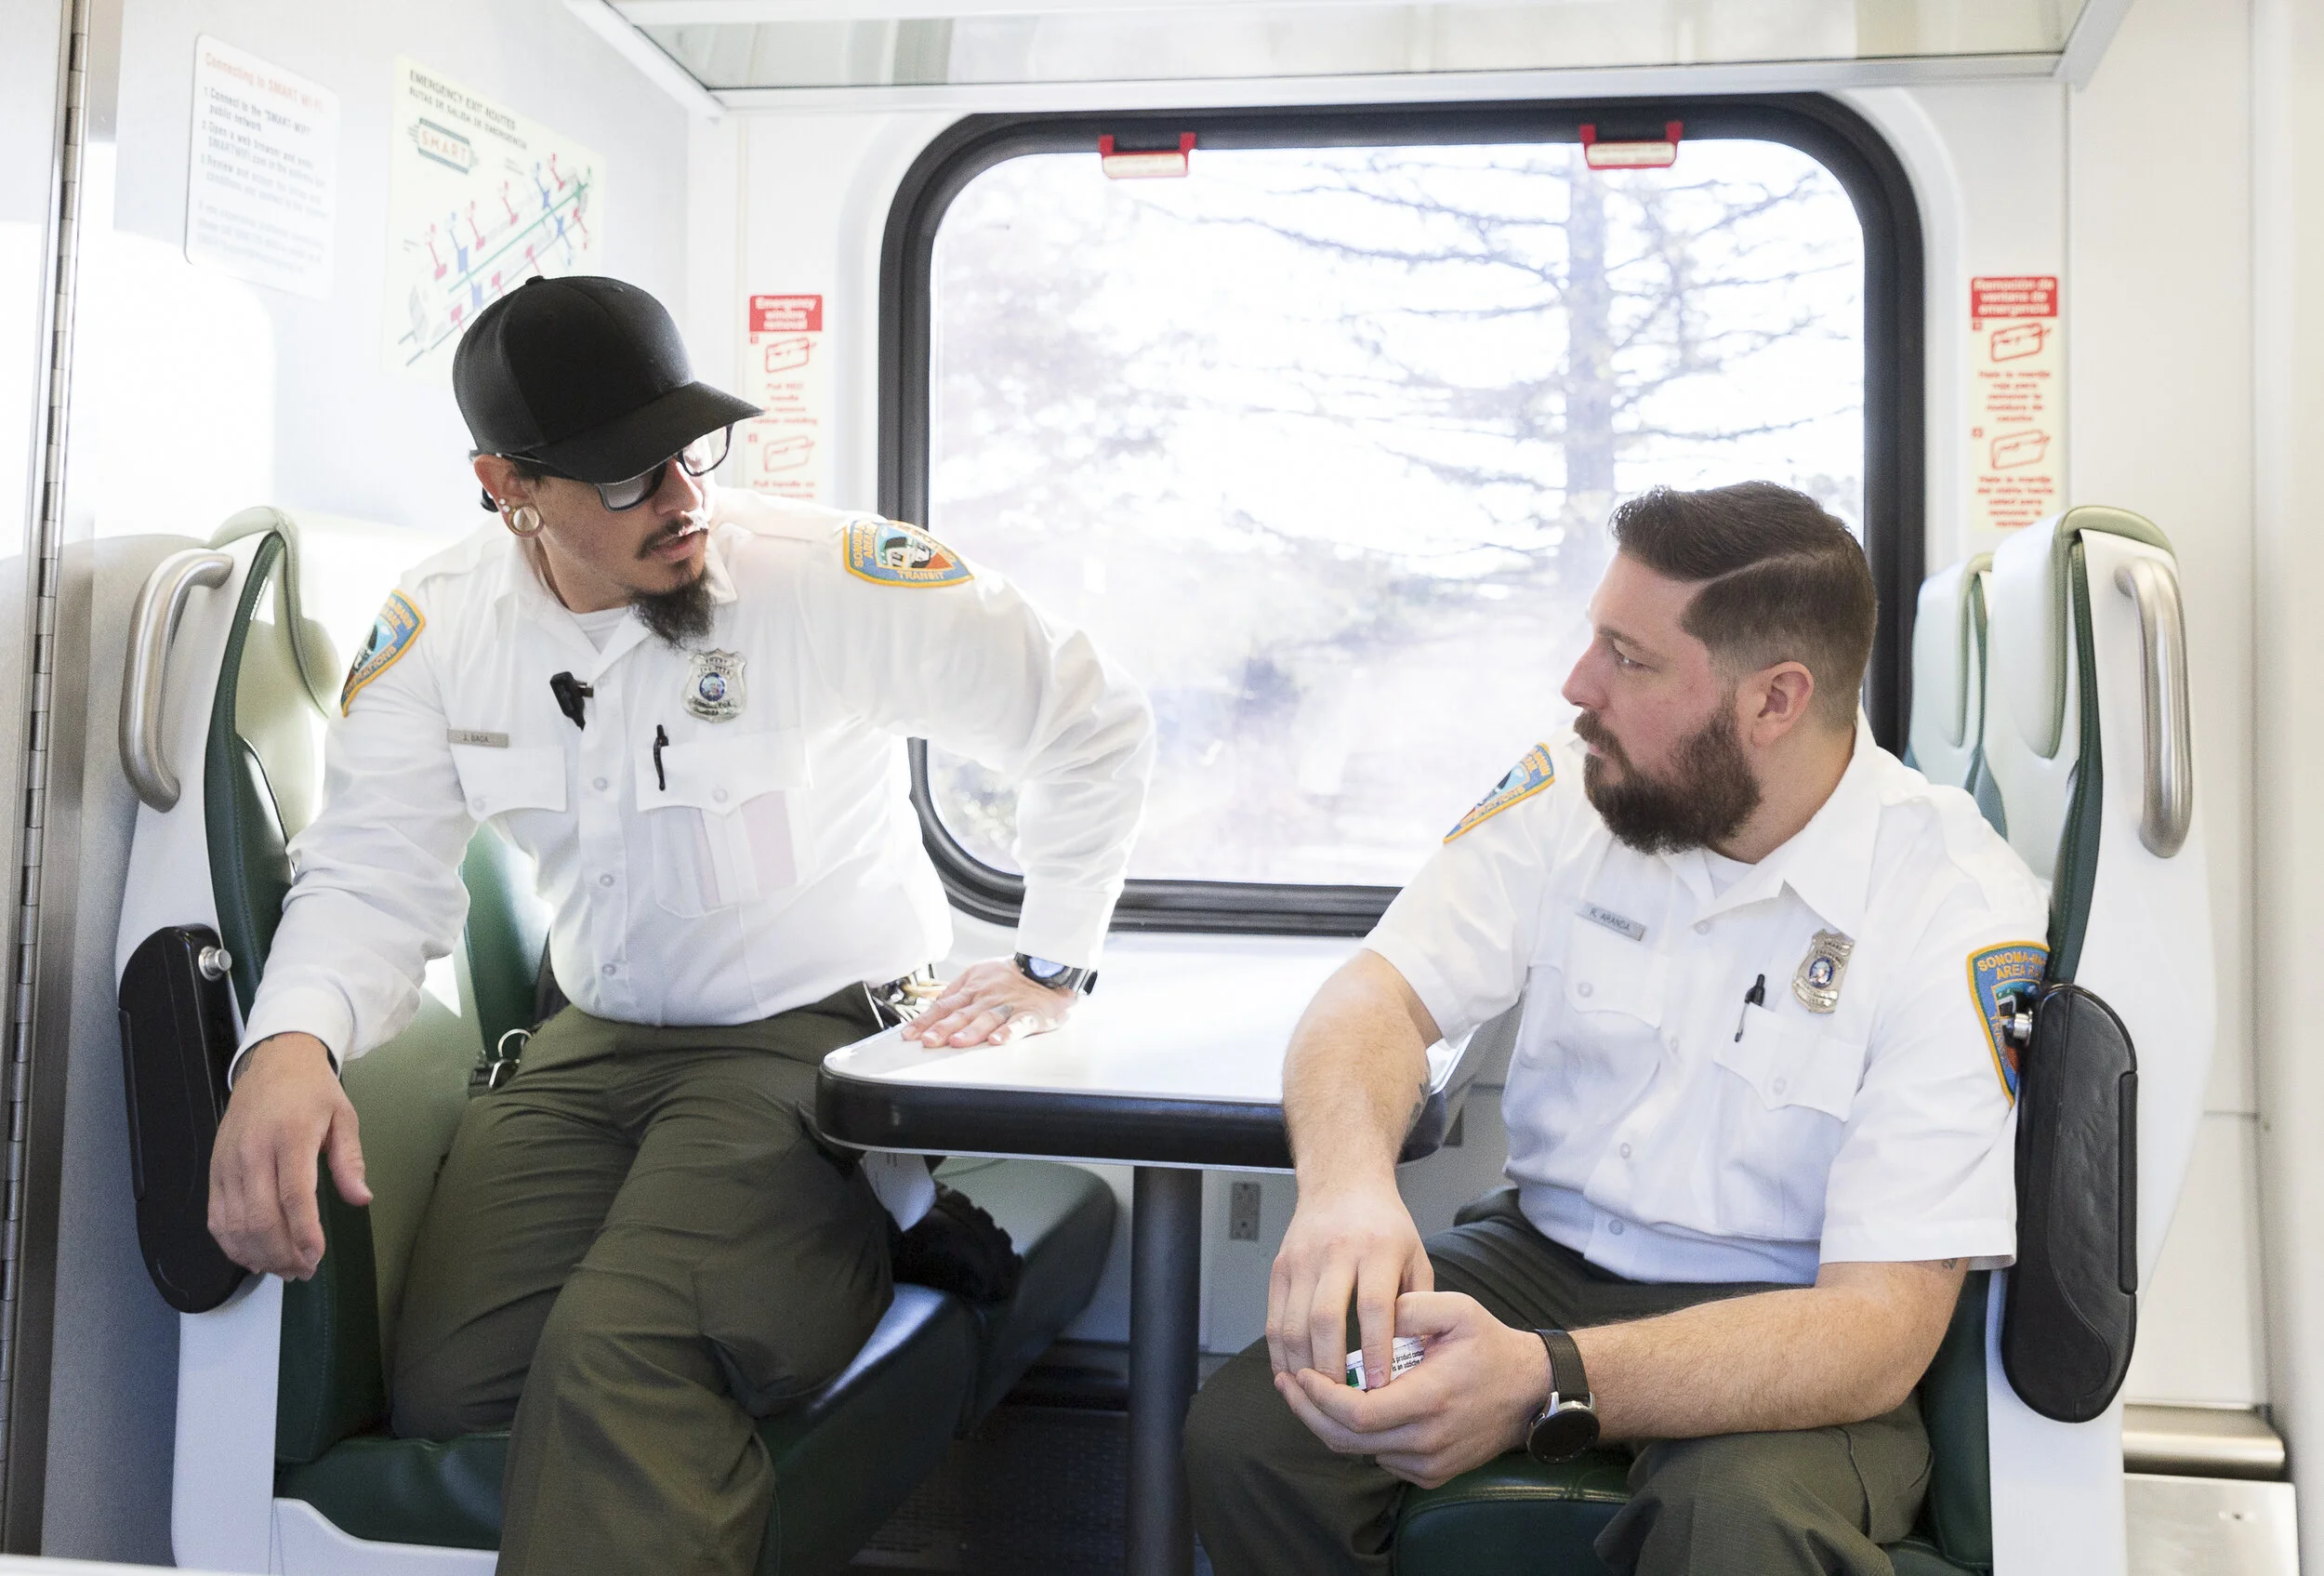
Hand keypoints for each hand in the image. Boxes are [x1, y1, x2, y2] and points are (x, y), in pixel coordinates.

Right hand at [208, 1032, 370, 1278]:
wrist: (272, 1063)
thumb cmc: (312, 1091)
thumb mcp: (344, 1116)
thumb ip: (350, 1160)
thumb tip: (361, 1199)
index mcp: (290, 1136)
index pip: (293, 1194)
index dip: (303, 1232)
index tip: (315, 1256)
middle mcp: (252, 1152)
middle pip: (260, 1217)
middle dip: (282, 1253)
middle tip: (304, 1271)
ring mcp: (228, 1163)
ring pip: (234, 1223)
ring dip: (258, 1254)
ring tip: (284, 1269)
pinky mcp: (214, 1170)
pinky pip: (216, 1217)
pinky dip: (231, 1244)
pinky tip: (253, 1256)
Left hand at [903, 959, 1075, 1047]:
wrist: (1048, 967)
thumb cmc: (1011, 976)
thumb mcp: (978, 975)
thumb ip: (955, 992)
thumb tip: (930, 1008)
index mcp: (972, 989)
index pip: (944, 1006)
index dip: (925, 1021)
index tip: (909, 1035)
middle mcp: (987, 997)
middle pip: (962, 1014)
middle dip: (943, 1028)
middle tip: (928, 1041)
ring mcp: (1009, 1005)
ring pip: (987, 1018)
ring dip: (971, 1031)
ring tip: (957, 1043)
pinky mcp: (1031, 1014)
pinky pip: (1019, 1024)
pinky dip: (1008, 1032)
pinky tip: (998, 1041)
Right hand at [1266, 1180, 1431, 1388]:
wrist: (1343, 1183)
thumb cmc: (1385, 1226)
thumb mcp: (1416, 1256)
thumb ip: (1418, 1305)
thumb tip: (1416, 1358)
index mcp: (1377, 1248)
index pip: (1373, 1306)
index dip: (1375, 1349)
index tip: (1380, 1386)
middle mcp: (1336, 1252)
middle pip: (1325, 1319)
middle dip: (1332, 1367)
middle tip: (1344, 1400)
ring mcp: (1302, 1259)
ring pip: (1293, 1323)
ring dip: (1302, 1366)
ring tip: (1317, 1395)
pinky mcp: (1280, 1267)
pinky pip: (1274, 1318)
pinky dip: (1279, 1352)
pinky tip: (1292, 1373)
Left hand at [1274, 1291, 1550, 1488]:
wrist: (1530, 1392)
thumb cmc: (1490, 1347)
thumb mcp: (1457, 1310)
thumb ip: (1410, 1307)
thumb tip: (1371, 1315)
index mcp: (1428, 1400)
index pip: (1354, 1414)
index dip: (1318, 1398)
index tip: (1298, 1374)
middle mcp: (1426, 1441)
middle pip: (1346, 1440)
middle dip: (1308, 1412)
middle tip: (1288, 1383)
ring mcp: (1429, 1464)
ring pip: (1359, 1452)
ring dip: (1327, 1424)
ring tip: (1308, 1392)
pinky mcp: (1431, 1474)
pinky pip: (1380, 1458)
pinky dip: (1357, 1436)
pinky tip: (1348, 1407)